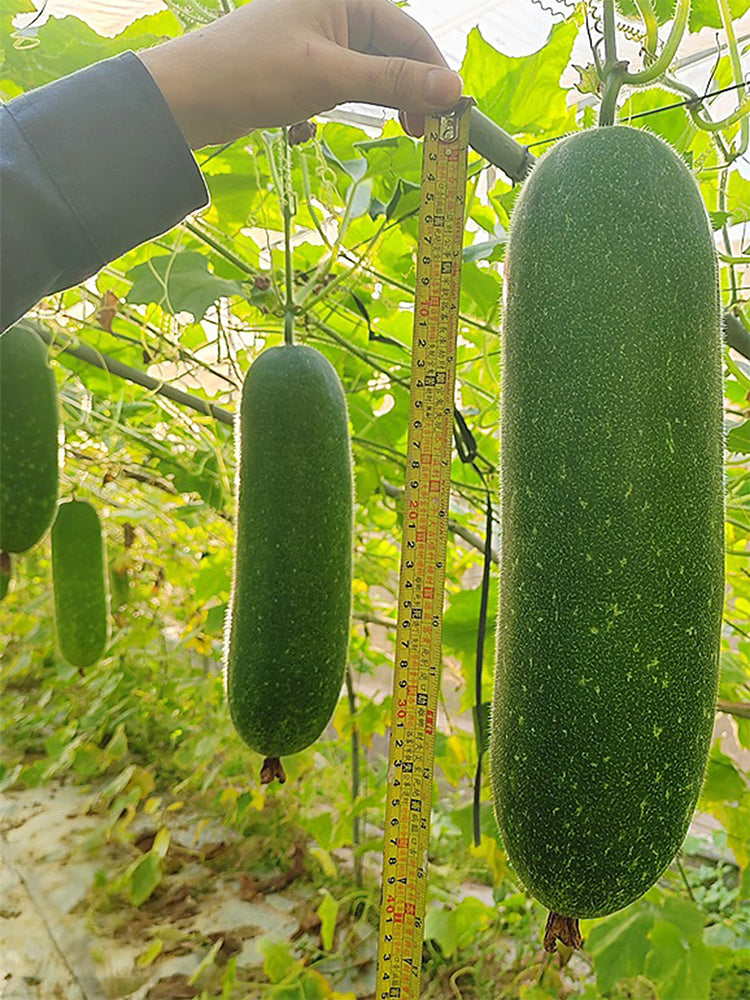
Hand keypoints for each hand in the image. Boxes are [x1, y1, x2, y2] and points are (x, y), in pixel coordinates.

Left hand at [138, 0, 461, 148]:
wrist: (187, 96)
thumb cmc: (255, 73)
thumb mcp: (331, 77)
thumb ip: (394, 83)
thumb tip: (453, 91)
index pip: (409, 32)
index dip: (434, 74)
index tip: (451, 116)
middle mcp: (333, 12)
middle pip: (391, 54)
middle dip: (405, 94)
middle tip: (418, 135)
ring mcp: (315, 41)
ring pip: (365, 76)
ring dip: (371, 107)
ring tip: (379, 133)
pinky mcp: (299, 69)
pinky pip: (336, 89)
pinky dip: (332, 112)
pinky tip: (304, 130)